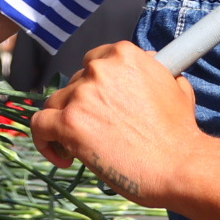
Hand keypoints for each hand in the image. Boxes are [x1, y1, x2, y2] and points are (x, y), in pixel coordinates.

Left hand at [30, 41, 197, 205]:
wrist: (179, 165)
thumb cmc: (180, 134)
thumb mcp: (176, 87)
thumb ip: (155, 72)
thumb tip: (152, 64)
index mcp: (123, 54)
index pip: (93, 62)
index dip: (95, 86)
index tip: (101, 105)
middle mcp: (99, 68)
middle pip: (74, 84)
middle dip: (82, 107)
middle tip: (98, 132)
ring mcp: (82, 95)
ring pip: (55, 104)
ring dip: (65, 123)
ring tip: (80, 148)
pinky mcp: (69, 123)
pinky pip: (39, 125)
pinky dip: (44, 141)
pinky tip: (64, 158)